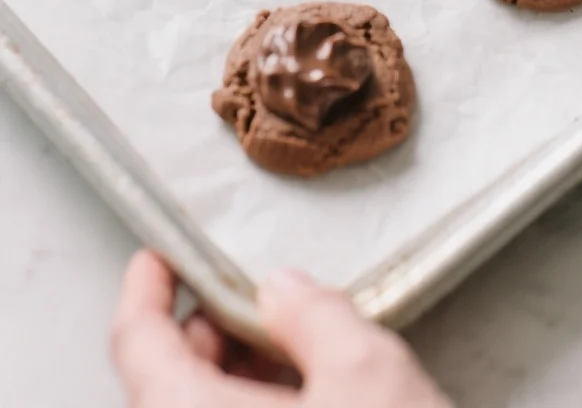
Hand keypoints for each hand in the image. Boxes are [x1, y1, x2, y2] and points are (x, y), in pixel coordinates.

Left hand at [111, 250, 451, 406]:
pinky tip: (310, 401)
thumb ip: (316, 315)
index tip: (157, 262)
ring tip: (294, 351)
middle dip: (207, 336)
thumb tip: (287, 293)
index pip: (137, 346)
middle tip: (247, 302)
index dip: (148, 292)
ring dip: (235, 381)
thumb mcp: (368, 374)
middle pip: (167, 387)